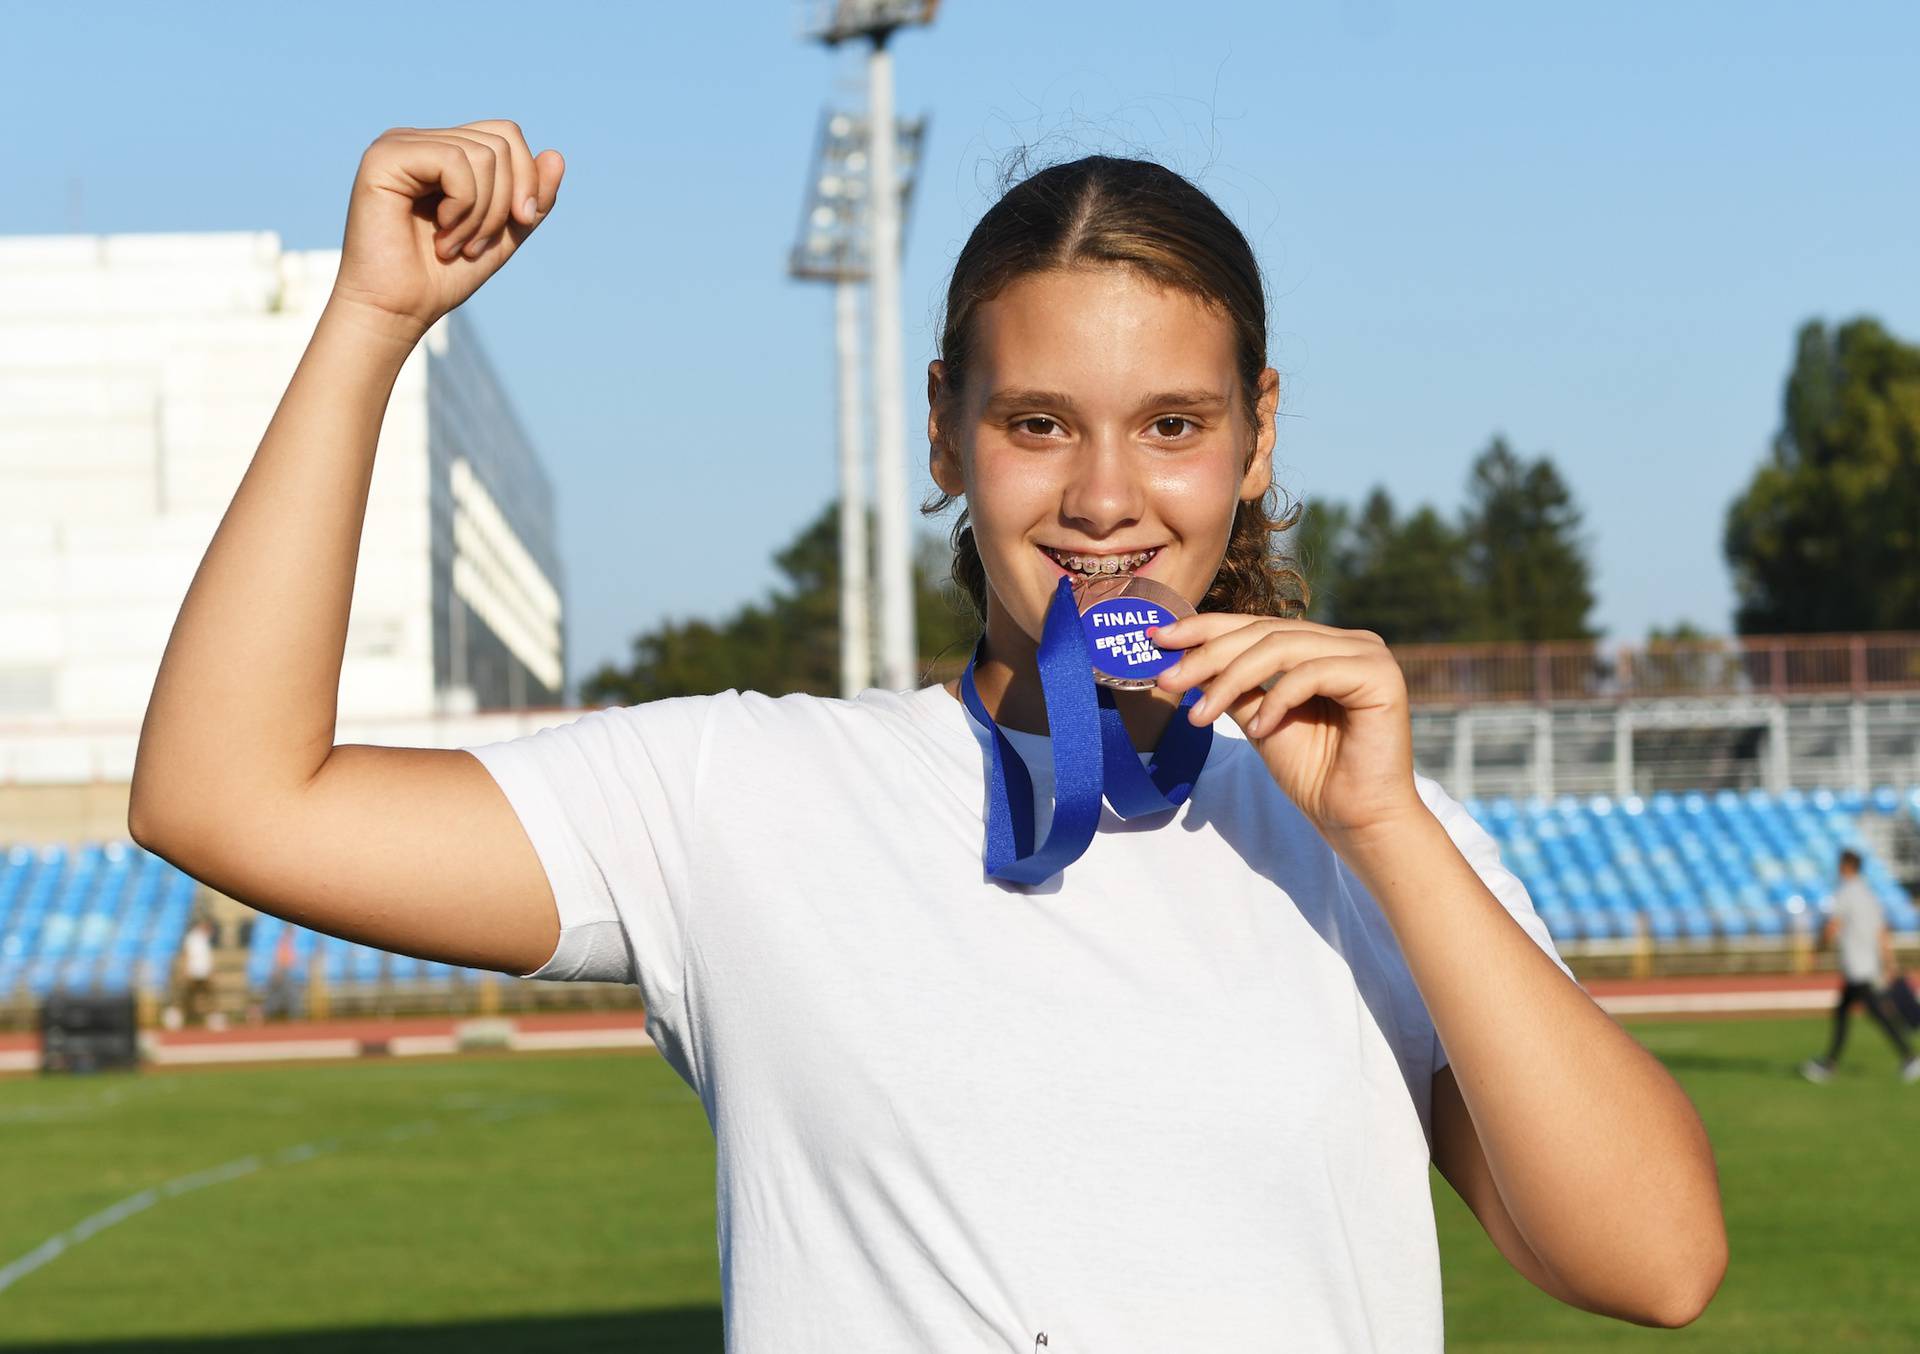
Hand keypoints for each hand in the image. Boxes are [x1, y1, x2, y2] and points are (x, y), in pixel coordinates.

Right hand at [329, 120, 563, 344]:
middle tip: (476, 245)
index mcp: (444, 151)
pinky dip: (463, 207)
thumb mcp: (504, 234)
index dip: (527, 179)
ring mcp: (399, 144)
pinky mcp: (384, 157)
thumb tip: (556, 155)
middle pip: (501, 140)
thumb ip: (532, 198)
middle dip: (505, 202)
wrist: (398, 310)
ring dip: (482, 214)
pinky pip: (454, 162)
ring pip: (483, 154)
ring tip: (455, 246)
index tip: (520, 223)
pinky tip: (441, 236)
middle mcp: (420, 140)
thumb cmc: (442, 276)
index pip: (506, 134)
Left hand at [1150, 614, 1423, 844]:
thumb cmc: (1313, 773)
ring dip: (1230, 680)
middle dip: (1207, 655)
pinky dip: (1278, 700)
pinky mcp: (1379, 675)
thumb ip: (1232, 686)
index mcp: (1321, 645)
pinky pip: (1311, 673)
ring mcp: (1367, 654)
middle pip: (1263, 632)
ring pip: (1280, 648)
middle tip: (1166, 680)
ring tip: (1200, 715)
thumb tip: (1183, 658)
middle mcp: (1347, 641)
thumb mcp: (1258, 719)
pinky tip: (1261, 729)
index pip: (1255, 625)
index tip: (1158, 638)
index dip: (1205, 628)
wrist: (1355, 818)